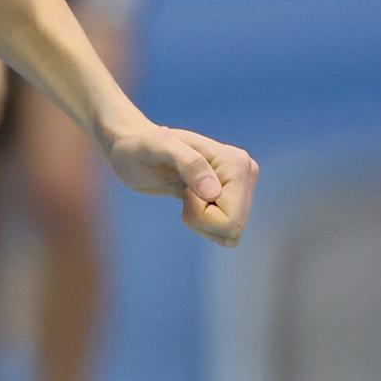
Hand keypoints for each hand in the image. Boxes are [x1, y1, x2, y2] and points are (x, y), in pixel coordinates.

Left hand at [103, 123, 257, 245]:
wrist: (134, 150)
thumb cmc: (141, 147)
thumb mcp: (158, 148)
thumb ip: (189, 164)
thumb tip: (214, 193)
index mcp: (237, 163)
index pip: (230, 220)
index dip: (200, 215)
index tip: (184, 190)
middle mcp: (246, 173)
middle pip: (233, 229)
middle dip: (201, 221)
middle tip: (184, 194)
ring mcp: (240, 187)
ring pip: (230, 233)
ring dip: (201, 222)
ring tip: (186, 195)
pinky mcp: (230, 198)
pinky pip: (224, 231)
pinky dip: (202, 223)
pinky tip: (190, 200)